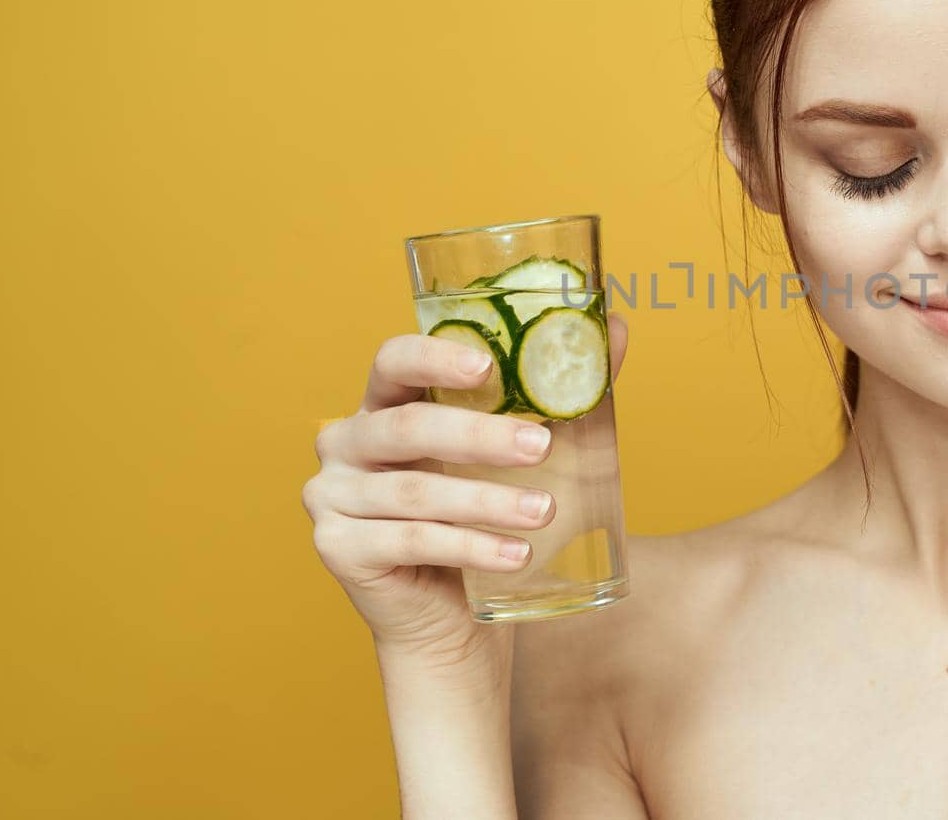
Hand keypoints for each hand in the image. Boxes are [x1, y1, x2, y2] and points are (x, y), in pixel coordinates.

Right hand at [304, 312, 629, 669]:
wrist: (453, 620)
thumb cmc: (488, 519)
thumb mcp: (528, 450)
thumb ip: (562, 388)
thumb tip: (615, 327)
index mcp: (384, 404)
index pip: (394, 361)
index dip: (434, 358)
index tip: (489, 368)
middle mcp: (347, 442)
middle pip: (408, 426)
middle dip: (480, 437)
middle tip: (541, 447)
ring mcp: (332, 496)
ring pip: (417, 492)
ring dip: (488, 501)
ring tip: (544, 511)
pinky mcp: (338, 548)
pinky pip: (411, 540)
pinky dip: (470, 546)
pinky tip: (516, 554)